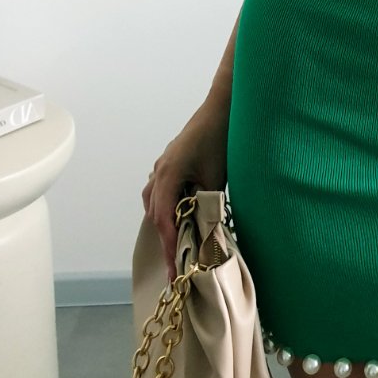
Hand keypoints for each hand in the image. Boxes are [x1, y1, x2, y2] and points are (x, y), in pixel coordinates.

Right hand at [142, 105, 228, 286]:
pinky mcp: (172, 160)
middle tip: (177, 264)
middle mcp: (160, 171)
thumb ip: (208, 207)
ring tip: (178, 242)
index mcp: (167, 176)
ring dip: (165, 220)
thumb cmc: (220, 139)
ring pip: (155, 200)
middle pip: (155, 212)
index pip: (163, 220)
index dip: (168, 247)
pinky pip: (161, 188)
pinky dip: (167, 204)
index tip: (175, 270)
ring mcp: (163, 163)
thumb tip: (208, 237)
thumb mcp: (216, 179)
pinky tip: (181, 211)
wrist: (223, 107)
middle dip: (165, 238)